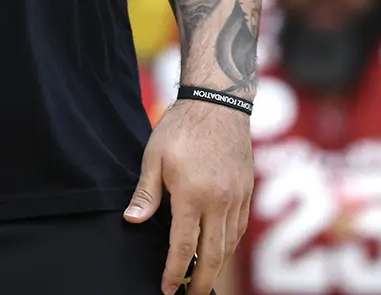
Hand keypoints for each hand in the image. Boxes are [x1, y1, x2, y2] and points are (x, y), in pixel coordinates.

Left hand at [126, 98, 253, 294]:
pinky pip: (240, 228)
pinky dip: (230, 246)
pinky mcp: (247, 192)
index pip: (183, 246)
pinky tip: (220, 251)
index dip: (175, 272)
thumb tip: (133, 220)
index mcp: (192, 195)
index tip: (167, 289)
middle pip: (213, 254)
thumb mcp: (154, 157)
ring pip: (229, 244)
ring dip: (217, 266)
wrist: (219, 104)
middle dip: (201, 281)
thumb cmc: (180, 128)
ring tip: (204, 280)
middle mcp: (219, 202)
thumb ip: (146, 192)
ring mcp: (237, 198)